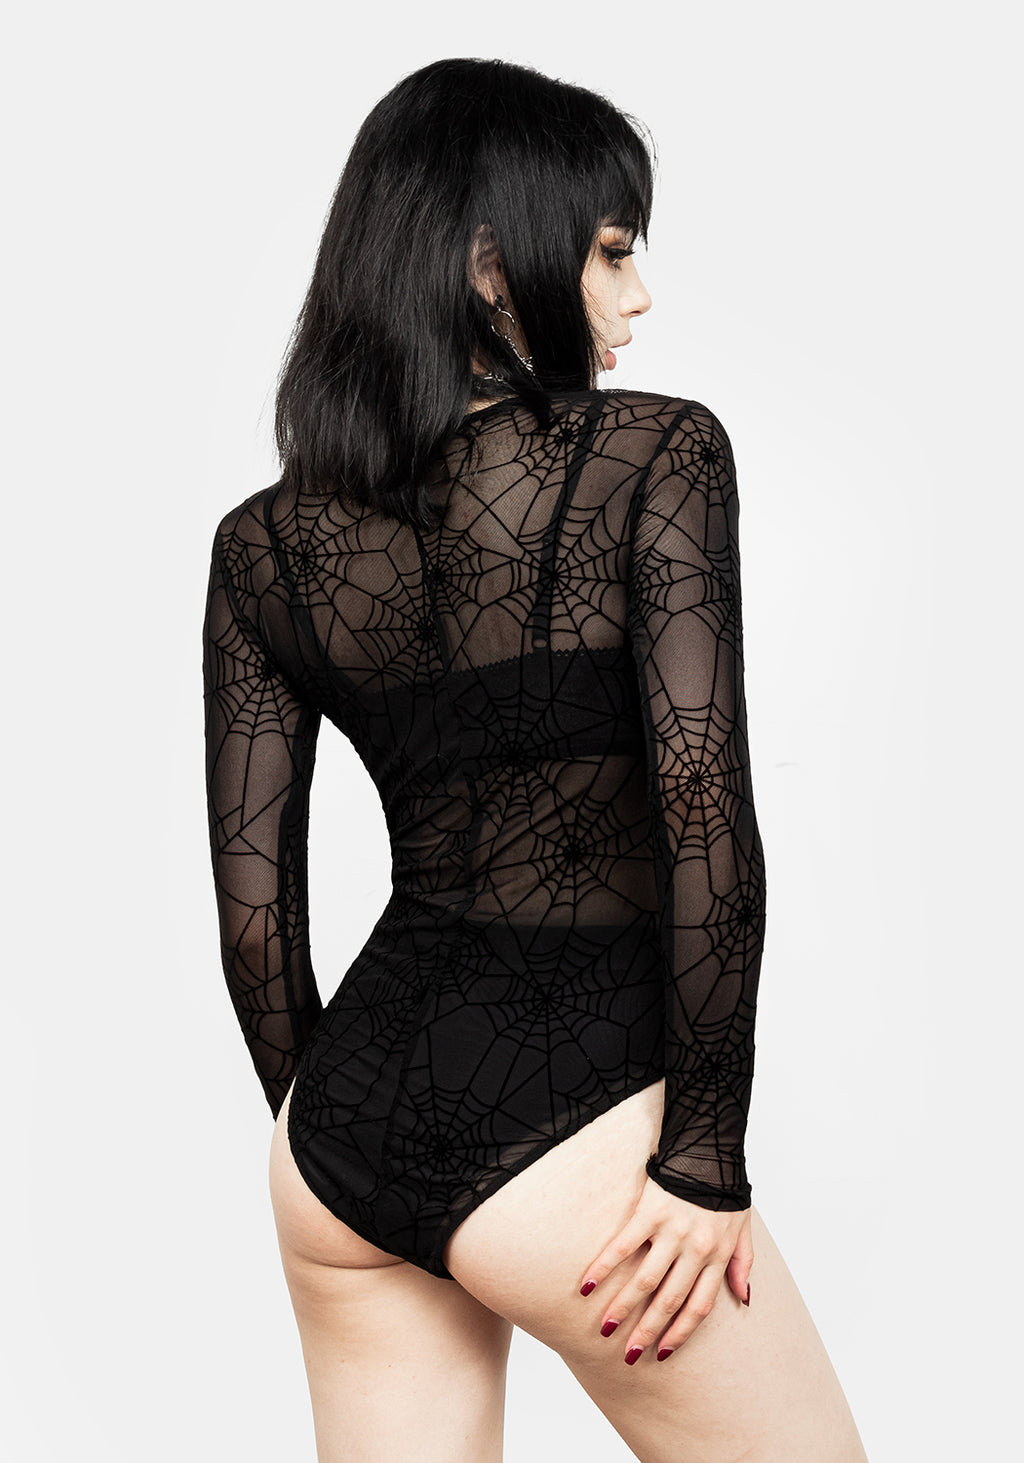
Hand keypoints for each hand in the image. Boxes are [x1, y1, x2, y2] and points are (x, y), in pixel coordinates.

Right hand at [578, 1178, 752, 1363]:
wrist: (709, 1146)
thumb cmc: (726, 1189)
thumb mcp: (744, 1229)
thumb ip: (743, 1265)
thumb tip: (744, 1299)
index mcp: (716, 1255)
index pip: (698, 1306)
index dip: (680, 1333)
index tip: (663, 1353)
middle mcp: (694, 1248)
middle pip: (668, 1300)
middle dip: (648, 1331)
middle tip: (629, 1353)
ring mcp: (670, 1231)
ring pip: (644, 1280)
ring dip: (623, 1307)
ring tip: (606, 1328)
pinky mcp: (649, 1212)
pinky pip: (623, 1246)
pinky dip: (604, 1267)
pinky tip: (589, 1286)